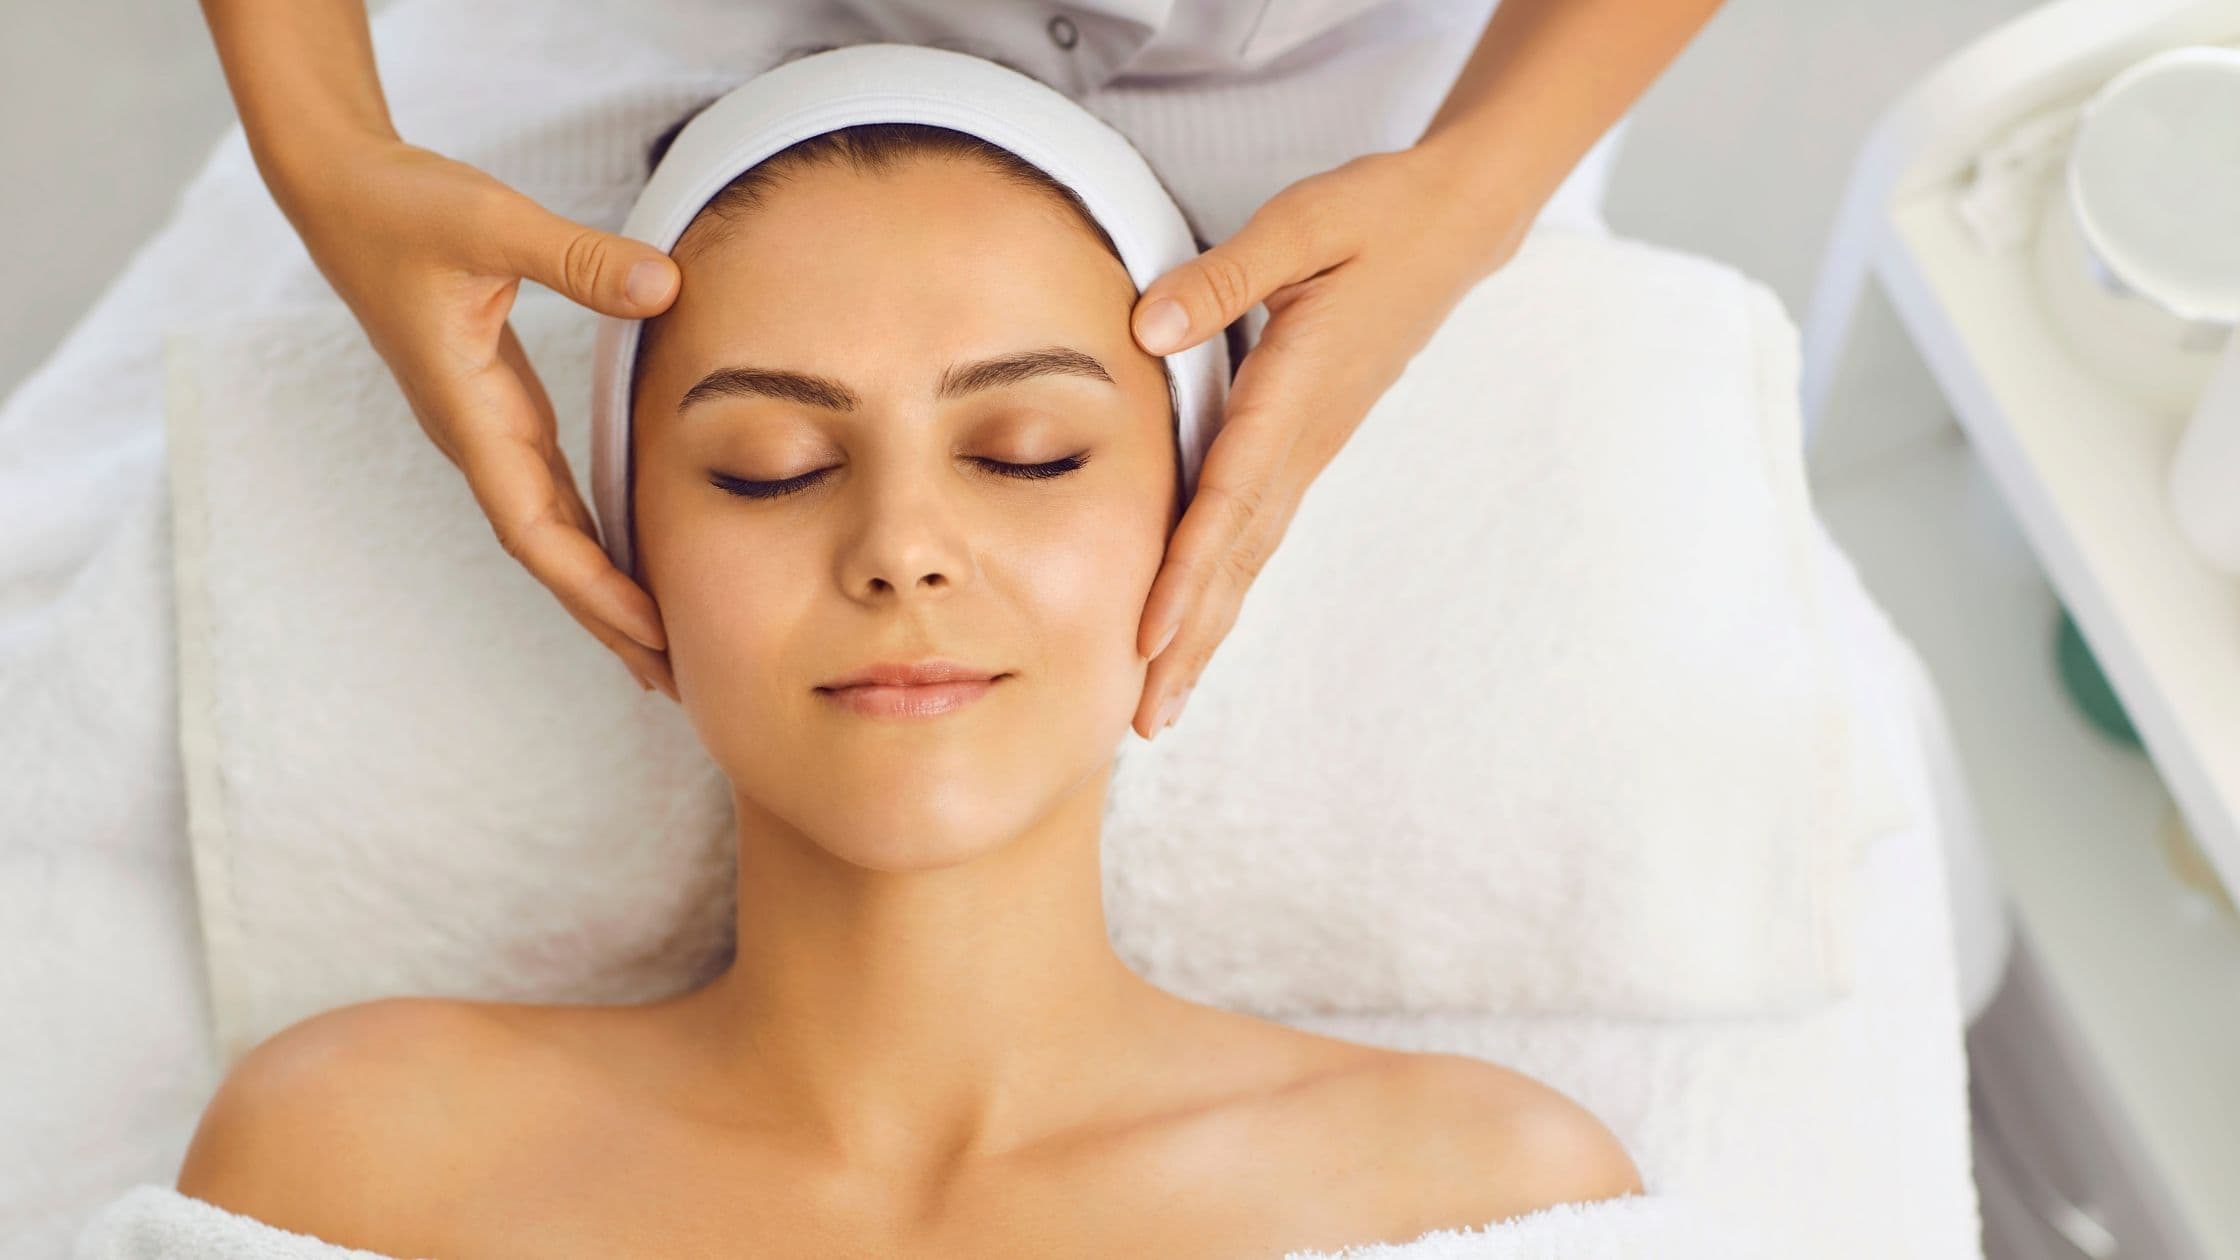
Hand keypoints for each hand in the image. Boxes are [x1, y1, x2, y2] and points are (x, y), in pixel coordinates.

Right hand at [268, 134, 682, 697]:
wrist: (341, 191)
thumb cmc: (403, 206)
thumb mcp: (490, 221)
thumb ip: (577, 257)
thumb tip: (667, 286)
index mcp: (468, 414)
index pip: (534, 526)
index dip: (592, 584)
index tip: (651, 633)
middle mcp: (477, 437)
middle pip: (549, 554)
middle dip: (607, 619)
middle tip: (679, 680)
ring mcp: (487, 428)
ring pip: (551, 531)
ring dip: (602, 590)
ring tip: (664, 648)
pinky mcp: (501, 408)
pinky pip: (554, 492)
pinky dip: (592, 537)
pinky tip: (631, 564)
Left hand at [1125, 145, 1531, 738]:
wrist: (1455, 224)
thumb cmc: (1377, 214)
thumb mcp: (1302, 221)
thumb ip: (1223, 276)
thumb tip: (1147, 327)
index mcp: (1295, 393)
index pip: (1230, 500)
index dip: (1186, 573)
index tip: (1148, 640)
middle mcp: (1304, 440)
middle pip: (1238, 560)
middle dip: (1192, 645)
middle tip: (1146, 725)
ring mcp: (1310, 450)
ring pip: (1249, 558)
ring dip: (1206, 634)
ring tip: (1163, 706)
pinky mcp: (1308, 444)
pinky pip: (1256, 531)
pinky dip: (1223, 587)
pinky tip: (1197, 627)